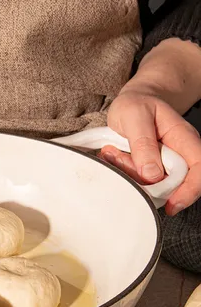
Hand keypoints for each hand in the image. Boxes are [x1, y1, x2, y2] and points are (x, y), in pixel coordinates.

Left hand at [99, 39, 200, 216]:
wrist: (132, 102)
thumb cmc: (136, 105)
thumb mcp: (134, 117)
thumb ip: (142, 143)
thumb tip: (152, 174)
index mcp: (183, 139)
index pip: (198, 169)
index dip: (189, 190)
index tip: (171, 204)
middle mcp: (178, 154)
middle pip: (170, 184)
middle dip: (142, 180)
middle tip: (119, 158)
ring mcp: (163, 164)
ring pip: (150, 185)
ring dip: (128, 175)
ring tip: (114, 152)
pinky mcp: (149, 169)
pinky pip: (138, 181)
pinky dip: (123, 173)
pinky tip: (114, 156)